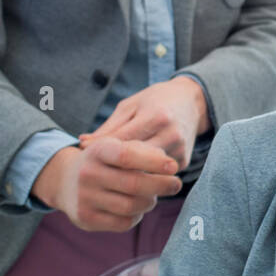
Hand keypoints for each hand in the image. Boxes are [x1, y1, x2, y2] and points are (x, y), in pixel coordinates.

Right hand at [30, 137, 181, 231]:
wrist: (65, 180)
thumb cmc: (105, 161)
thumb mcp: (117, 146)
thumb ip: (143, 151)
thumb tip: (170, 165)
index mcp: (98, 151)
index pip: (128, 155)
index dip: (154, 161)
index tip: (174, 166)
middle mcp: (87, 174)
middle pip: (134, 184)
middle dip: (162, 185)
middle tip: (176, 184)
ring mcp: (84, 198)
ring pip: (132, 206)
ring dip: (150, 202)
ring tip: (154, 195)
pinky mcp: (86, 219)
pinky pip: (124, 222)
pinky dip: (138, 216)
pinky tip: (138, 208)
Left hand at [78, 76, 207, 170]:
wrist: (192, 102)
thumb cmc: (156, 101)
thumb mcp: (131, 106)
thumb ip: (109, 127)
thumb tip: (83, 143)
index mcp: (156, 116)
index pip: (123, 140)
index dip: (100, 148)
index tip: (84, 153)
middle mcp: (171, 134)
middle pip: (135, 160)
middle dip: (112, 165)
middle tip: (94, 170)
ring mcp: (179, 149)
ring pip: (146, 171)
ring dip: (127, 174)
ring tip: (109, 174)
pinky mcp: (184, 161)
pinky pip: (157, 174)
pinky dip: (143, 174)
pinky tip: (131, 172)